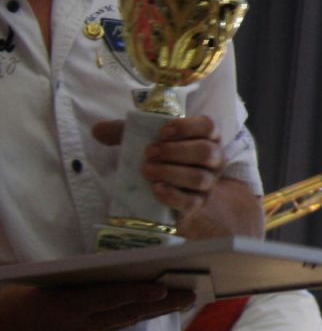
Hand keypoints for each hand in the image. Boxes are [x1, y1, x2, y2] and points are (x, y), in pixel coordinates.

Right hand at [0, 281, 193, 330]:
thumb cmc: (17, 299)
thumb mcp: (46, 283)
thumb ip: (80, 279)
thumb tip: (118, 268)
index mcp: (68, 306)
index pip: (111, 298)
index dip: (139, 293)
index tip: (165, 288)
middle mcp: (79, 325)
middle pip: (128, 312)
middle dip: (163, 305)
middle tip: (193, 295)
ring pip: (126, 321)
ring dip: (157, 311)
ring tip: (184, 301)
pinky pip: (115, 326)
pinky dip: (137, 316)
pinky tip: (155, 309)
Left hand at [92, 114, 225, 224]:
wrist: (174, 194)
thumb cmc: (163, 160)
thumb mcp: (147, 142)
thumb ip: (125, 132)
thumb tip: (97, 130)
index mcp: (206, 138)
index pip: (207, 126)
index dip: (187, 127)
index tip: (162, 131)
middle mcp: (214, 159)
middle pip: (206, 152)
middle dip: (175, 151)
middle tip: (149, 153)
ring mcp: (208, 183)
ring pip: (199, 178)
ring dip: (171, 173)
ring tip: (147, 171)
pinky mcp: (198, 204)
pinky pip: (191, 202)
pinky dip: (172, 195)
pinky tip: (155, 189)